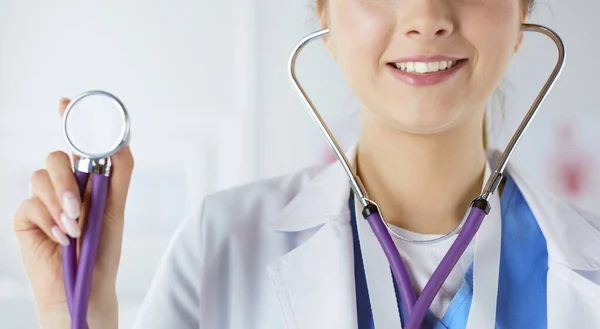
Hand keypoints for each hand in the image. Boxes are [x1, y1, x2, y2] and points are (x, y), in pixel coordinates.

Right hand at [13, 97, 133, 328]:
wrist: (84, 285)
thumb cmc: (102, 249)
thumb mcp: (115, 208)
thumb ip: (118, 173)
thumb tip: (121, 140)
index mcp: (87, 178)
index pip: (76, 144)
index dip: (69, 120)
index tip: (64, 102)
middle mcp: (63, 184)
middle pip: (55, 157)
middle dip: (66, 180)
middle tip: (78, 208)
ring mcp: (43, 199)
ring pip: (40, 177)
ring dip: (59, 204)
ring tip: (74, 229)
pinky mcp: (27, 216)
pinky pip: (30, 203)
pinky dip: (48, 220)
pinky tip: (60, 238)